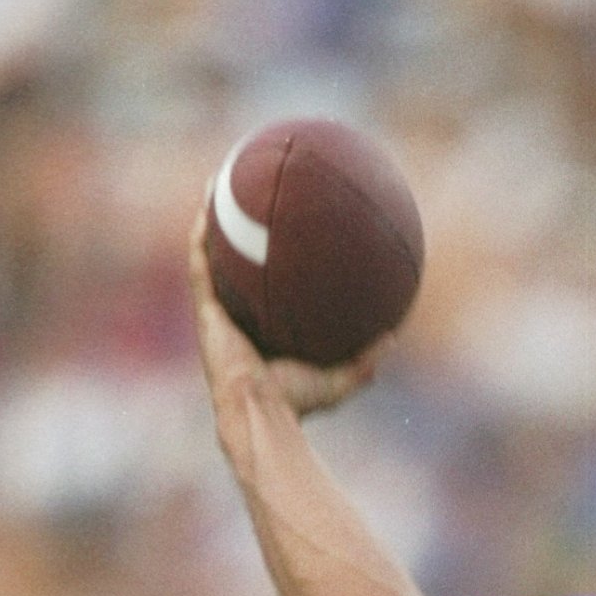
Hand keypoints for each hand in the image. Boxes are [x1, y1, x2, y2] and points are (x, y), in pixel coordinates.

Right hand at [188, 203, 384, 425]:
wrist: (260, 414)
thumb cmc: (297, 403)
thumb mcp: (339, 378)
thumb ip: (366, 359)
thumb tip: (395, 336)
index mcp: (260, 328)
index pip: (262, 287)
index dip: (266, 260)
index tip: (278, 230)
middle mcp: (235, 316)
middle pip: (234, 263)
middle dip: (237, 228)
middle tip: (249, 194)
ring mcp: (216, 312)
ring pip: (210, 255)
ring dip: (211, 218)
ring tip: (218, 182)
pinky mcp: (205, 310)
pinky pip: (200, 263)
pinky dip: (201, 233)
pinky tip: (208, 202)